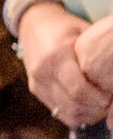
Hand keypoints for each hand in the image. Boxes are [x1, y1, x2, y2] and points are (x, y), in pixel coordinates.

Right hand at [17, 4, 112, 127]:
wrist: (33, 23)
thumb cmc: (65, 27)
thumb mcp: (84, 33)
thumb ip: (97, 56)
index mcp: (56, 55)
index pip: (79, 89)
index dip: (98, 99)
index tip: (110, 98)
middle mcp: (42, 71)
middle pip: (73, 104)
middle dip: (96, 110)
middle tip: (109, 105)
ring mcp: (37, 81)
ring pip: (66, 112)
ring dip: (87, 115)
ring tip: (99, 107)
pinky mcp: (35, 89)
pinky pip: (58, 112)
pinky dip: (75, 114)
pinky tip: (86, 107)